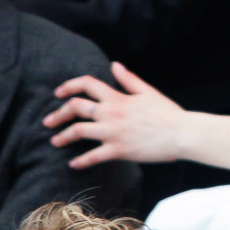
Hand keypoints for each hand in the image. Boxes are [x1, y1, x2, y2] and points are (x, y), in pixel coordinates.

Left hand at [45, 64, 189, 166]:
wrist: (181, 133)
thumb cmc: (167, 112)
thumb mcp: (148, 91)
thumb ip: (129, 79)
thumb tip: (114, 65)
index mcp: (119, 97)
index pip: (87, 84)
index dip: (69, 86)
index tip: (58, 93)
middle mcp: (112, 113)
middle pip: (76, 108)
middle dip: (58, 114)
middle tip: (47, 122)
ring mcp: (113, 132)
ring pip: (78, 131)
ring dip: (63, 137)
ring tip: (54, 141)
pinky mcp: (118, 150)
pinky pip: (92, 157)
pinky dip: (79, 161)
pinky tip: (72, 164)